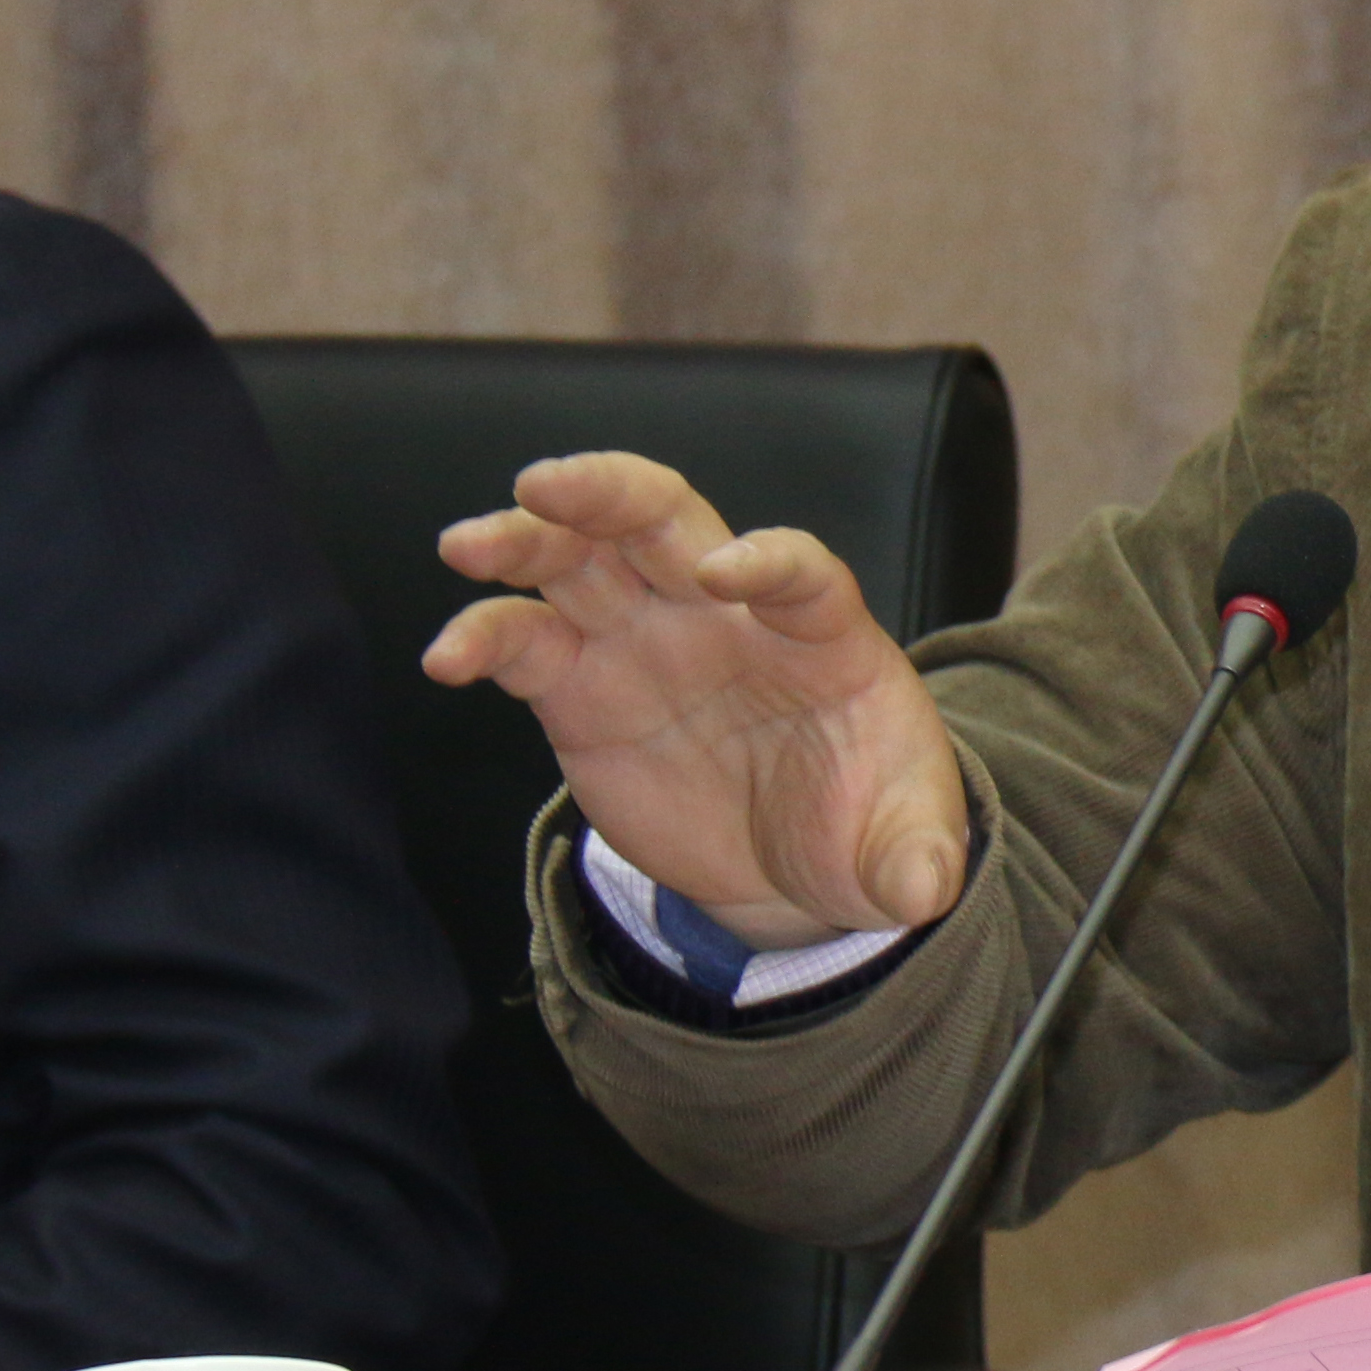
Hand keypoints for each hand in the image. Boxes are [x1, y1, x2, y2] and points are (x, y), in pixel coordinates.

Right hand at [423, 451, 966, 947]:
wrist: (793, 865)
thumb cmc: (863, 827)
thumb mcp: (905, 850)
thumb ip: (916, 859)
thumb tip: (924, 889)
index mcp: (821, 635)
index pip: (799, 572)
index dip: (770, 560)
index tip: (728, 574)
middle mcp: (725, 615)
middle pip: (667, 520)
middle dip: (610, 491)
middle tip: (548, 481)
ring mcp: (648, 643)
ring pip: (580, 558)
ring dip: (523, 540)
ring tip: (465, 545)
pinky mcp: (583, 690)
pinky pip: (527, 644)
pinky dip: (483, 638)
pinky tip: (445, 657)